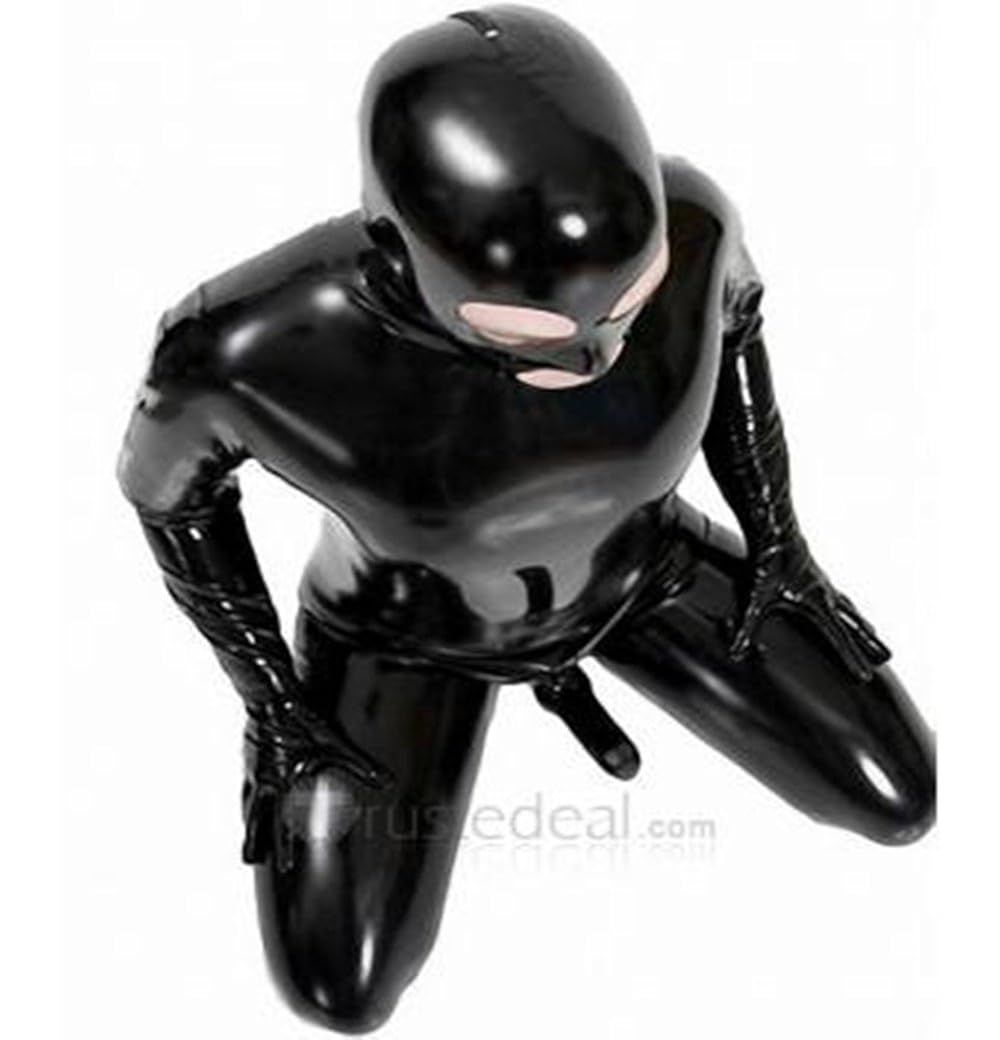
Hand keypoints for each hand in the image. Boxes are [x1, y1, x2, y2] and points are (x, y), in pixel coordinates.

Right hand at [240, 694, 391, 869]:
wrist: (271, 697)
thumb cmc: (301, 720)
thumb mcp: (334, 745)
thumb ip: (359, 766)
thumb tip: (386, 781)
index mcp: (285, 782)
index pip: (283, 823)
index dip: (284, 847)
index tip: (285, 869)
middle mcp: (266, 781)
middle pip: (258, 819)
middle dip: (257, 841)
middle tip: (252, 861)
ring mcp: (255, 770)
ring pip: (250, 804)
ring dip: (250, 821)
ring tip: (247, 837)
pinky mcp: (250, 758)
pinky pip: (248, 786)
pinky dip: (248, 799)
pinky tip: (249, 803)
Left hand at [730, 536, 890, 682]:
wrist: (775, 530)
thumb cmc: (769, 561)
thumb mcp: (757, 598)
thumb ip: (748, 628)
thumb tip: (737, 651)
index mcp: (818, 604)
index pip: (839, 638)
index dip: (852, 658)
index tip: (865, 675)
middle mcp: (826, 594)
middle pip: (854, 625)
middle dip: (868, 643)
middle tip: (887, 656)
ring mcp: (823, 584)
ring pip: (849, 608)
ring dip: (862, 623)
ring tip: (874, 635)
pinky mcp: (816, 575)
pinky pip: (838, 596)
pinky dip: (848, 606)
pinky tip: (845, 605)